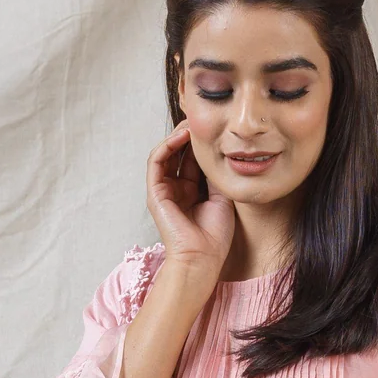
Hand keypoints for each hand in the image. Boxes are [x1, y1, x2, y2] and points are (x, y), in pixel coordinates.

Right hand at [146, 122, 233, 281]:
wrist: (203, 258)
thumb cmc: (215, 235)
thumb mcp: (222, 196)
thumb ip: (216, 173)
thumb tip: (219, 148)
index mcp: (192, 191)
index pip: (193, 159)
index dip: (202, 143)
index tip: (215, 127)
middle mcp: (176, 189)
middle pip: (179, 153)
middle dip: (189, 135)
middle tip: (202, 119)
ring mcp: (164, 191)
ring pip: (166, 153)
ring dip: (177, 136)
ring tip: (191, 124)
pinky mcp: (155, 193)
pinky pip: (156, 161)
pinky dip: (166, 145)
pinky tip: (181, 136)